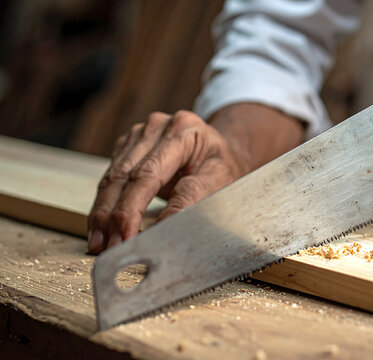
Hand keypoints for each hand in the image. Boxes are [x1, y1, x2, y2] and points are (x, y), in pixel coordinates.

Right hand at [87, 110, 246, 253]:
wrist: (219, 151)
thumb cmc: (223, 167)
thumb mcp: (219, 181)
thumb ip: (193, 199)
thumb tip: (166, 225)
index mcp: (184, 130)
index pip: (149, 174)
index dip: (134, 209)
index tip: (128, 238)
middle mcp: (157, 127)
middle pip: (125, 176)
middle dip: (115, 216)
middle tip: (110, 248)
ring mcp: (139, 134)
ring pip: (111, 178)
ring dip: (103, 214)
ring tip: (100, 244)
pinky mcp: (127, 147)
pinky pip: (109, 178)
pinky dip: (104, 206)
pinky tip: (100, 229)